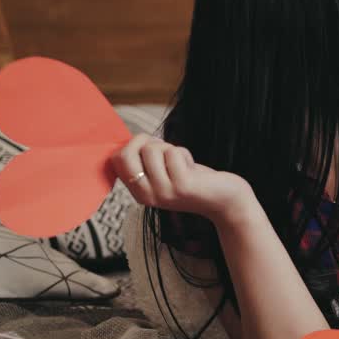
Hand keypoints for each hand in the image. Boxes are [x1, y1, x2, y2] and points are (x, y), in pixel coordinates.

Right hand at [110, 134, 252, 224]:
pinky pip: (173, 153)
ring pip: (152, 149)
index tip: (151, 147)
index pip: (115, 160)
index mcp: (137, 192)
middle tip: (165, 149)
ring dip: (170, 148)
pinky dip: (184, 153)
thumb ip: (145, 160)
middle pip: (126, 154)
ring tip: (181, 163)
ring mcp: (162, 192)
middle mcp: (145, 196)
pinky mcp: (181, 186)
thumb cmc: (193, 179)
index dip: (132, 144)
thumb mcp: (163, 172)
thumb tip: (128, 138)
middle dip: (146, 141)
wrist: (224, 200)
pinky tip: (192, 167)